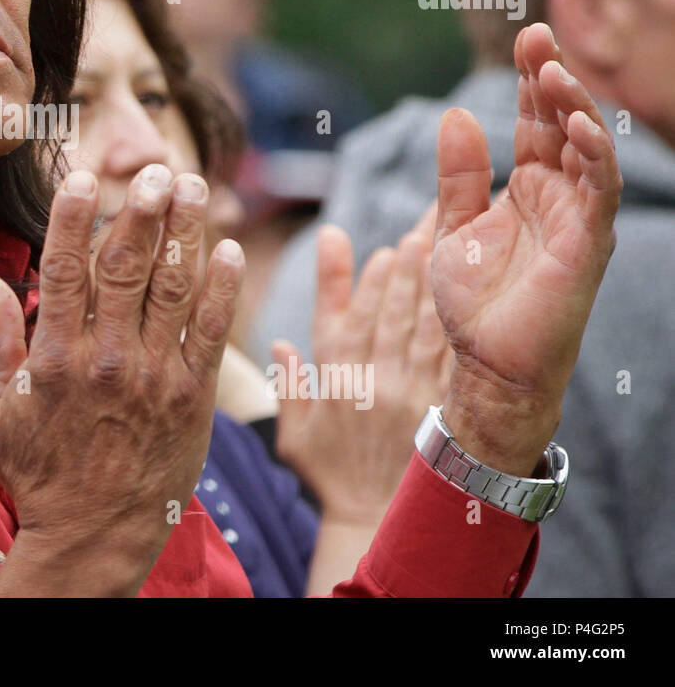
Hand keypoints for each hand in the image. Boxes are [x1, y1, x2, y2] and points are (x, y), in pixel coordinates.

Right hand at [0, 165, 244, 595]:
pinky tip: (227, 249)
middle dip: (142, 212)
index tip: (81, 177)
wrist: (93, 535)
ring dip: (184, 232)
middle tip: (156, 169)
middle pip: (126, 269)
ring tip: (191, 185)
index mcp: (53, 358)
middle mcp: (105, 360)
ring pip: (172, 289)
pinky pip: (209, 333)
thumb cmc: (37, 471)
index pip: (63, 271)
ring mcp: (153, 377)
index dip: (71, 218)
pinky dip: (220, 289)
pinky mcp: (191, 397)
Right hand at [273, 205, 451, 525]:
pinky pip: (448, 354)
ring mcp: (409, 393)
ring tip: (442, 241)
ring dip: (430, 280)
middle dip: (405, 264)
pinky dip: (452, 318)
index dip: (358, 282)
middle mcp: (372, 381)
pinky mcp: (440, 406)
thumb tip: (281, 344)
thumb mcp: (295, 437)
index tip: (372, 251)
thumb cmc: (332, 477)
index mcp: (335, 383)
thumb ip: (290, 388)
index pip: (345, 321)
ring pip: (419, 324)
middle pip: (388, 311)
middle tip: (422, 222)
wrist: (377, 522)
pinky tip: (462, 292)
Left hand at [433, 23, 621, 474]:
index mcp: (526, 185)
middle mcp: (559, 194)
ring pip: (588, 147)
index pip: (535, 119)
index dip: (531, 79)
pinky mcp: (588, 241)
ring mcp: (578, 216)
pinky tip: (576, 126)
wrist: (486, 363)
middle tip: (536, 36)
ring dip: (574, 107)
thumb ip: (458, 175)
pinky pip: (598, 189)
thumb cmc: (473, 301)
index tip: (524, 37)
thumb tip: (456, 115)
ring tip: (552, 71)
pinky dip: (592, 155)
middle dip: (552, 77)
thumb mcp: (453, 226)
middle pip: (563, 122)